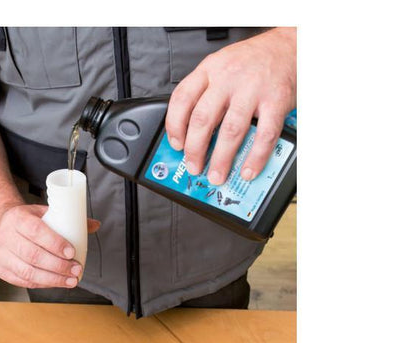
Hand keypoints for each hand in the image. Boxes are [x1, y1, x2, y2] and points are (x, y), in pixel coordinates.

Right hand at [0, 204, 100, 288]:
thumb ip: (70, 220)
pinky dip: (43, 284)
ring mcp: (1, 255)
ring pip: (28, 272)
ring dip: (53, 279)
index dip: (55, 243)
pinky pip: (23, 281)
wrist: (2, 224)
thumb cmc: (29, 220)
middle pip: (33, 255)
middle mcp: (6, 236)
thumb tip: (96, 225)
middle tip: (76, 269)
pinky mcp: (1, 269)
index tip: (72, 253)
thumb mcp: (46, 213)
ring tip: (71, 280)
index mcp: (18, 218)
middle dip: (58, 266)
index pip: (36, 231)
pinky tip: (56, 282)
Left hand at [165, 27, 295, 184]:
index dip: (174, 126)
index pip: (182, 98)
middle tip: (194, 166)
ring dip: (221, 159)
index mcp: (210, 70)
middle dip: (195, 149)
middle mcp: (228, 78)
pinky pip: (264, 135)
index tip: (176, 144)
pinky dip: (255, 157)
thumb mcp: (221, 67)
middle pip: (203, 119)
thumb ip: (205, 94)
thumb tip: (190, 134)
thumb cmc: (254, 61)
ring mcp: (253, 90)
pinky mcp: (276, 101)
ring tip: (217, 175)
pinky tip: (248, 170)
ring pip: (231, 130)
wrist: (291, 45)